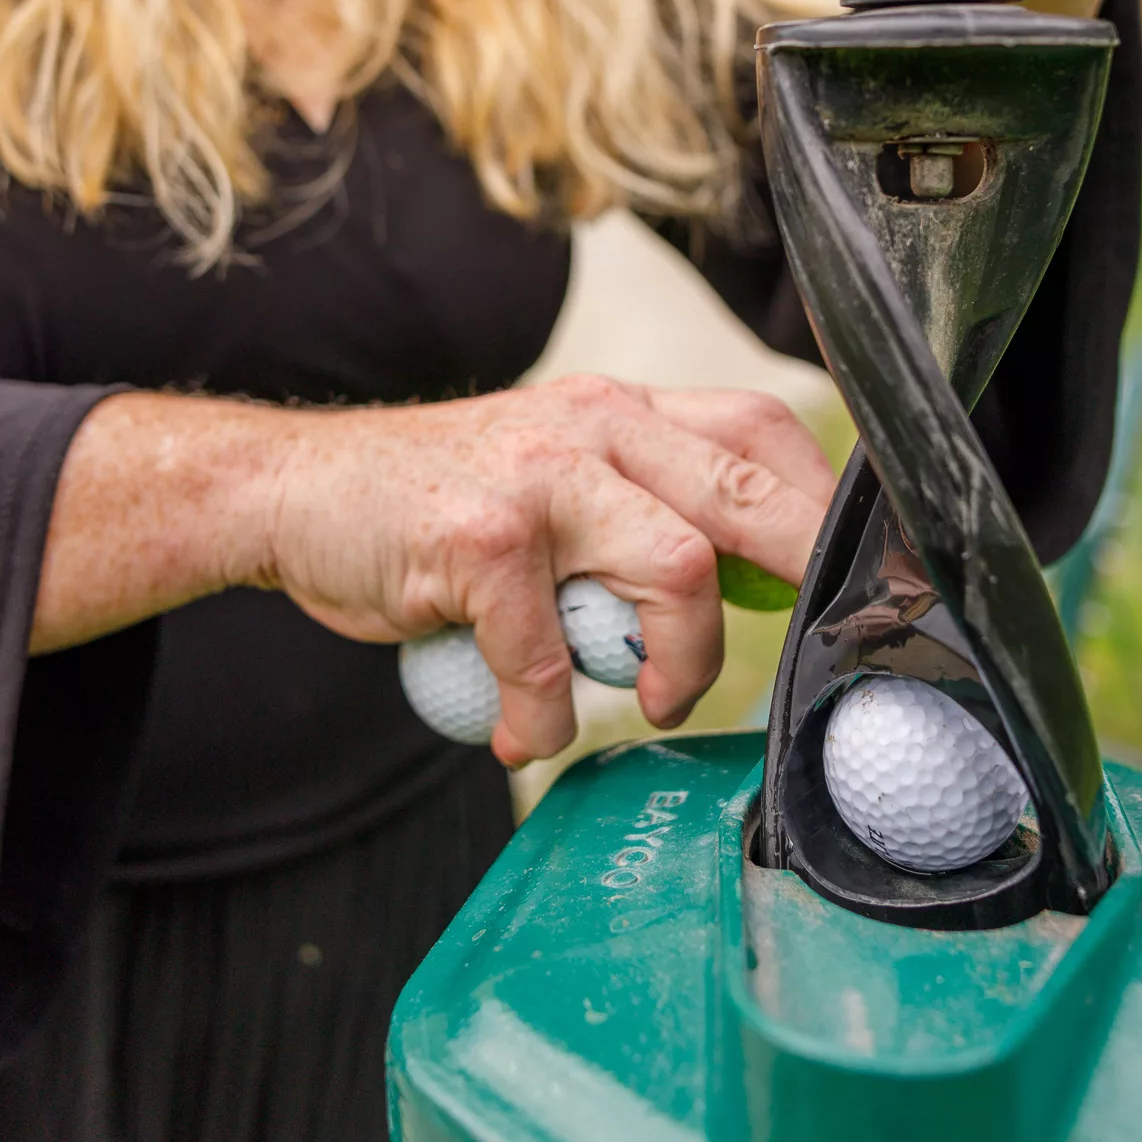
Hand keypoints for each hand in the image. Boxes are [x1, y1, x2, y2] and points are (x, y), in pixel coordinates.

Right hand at [262, 374, 832, 766]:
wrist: (295, 491)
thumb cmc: (435, 503)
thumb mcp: (554, 475)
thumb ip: (641, 509)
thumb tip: (757, 588)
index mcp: (622, 412)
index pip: (759, 434)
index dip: (820, 507)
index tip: (846, 579)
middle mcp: (593, 426)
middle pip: (745, 496)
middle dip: (801, 581)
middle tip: (808, 656)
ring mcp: (539, 477)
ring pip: (679, 568)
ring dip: (679, 662)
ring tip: (646, 699)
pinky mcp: (480, 538)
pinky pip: (550, 651)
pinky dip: (547, 712)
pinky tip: (523, 729)